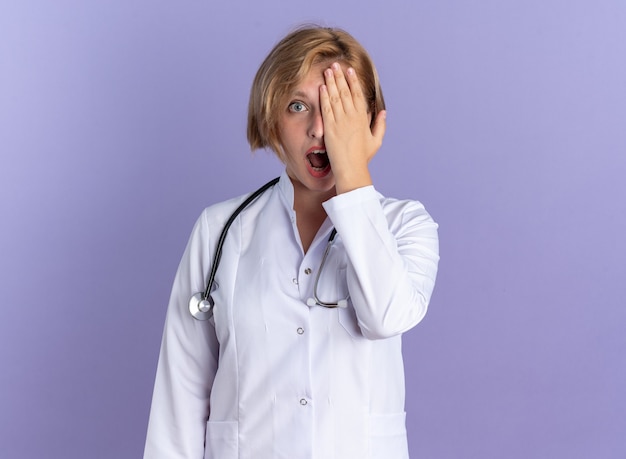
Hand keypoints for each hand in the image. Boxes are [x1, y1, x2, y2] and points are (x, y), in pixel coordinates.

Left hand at [320, 62, 385, 193]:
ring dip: (331, 83)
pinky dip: (324, 97)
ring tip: (327, 71)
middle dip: (339, 77)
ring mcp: (340, 122)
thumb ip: (380, 124)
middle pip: (345, 91)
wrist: (351, 168)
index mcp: (362, 118)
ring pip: (335, 97)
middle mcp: (351, 117)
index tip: (349, 70)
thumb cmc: (363, 157)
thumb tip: (383, 111)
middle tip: (335, 64)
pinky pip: (326, 109)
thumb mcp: (376, 140)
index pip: (357, 94)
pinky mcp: (329, 128)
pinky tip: (322, 87)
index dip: (353, 81)